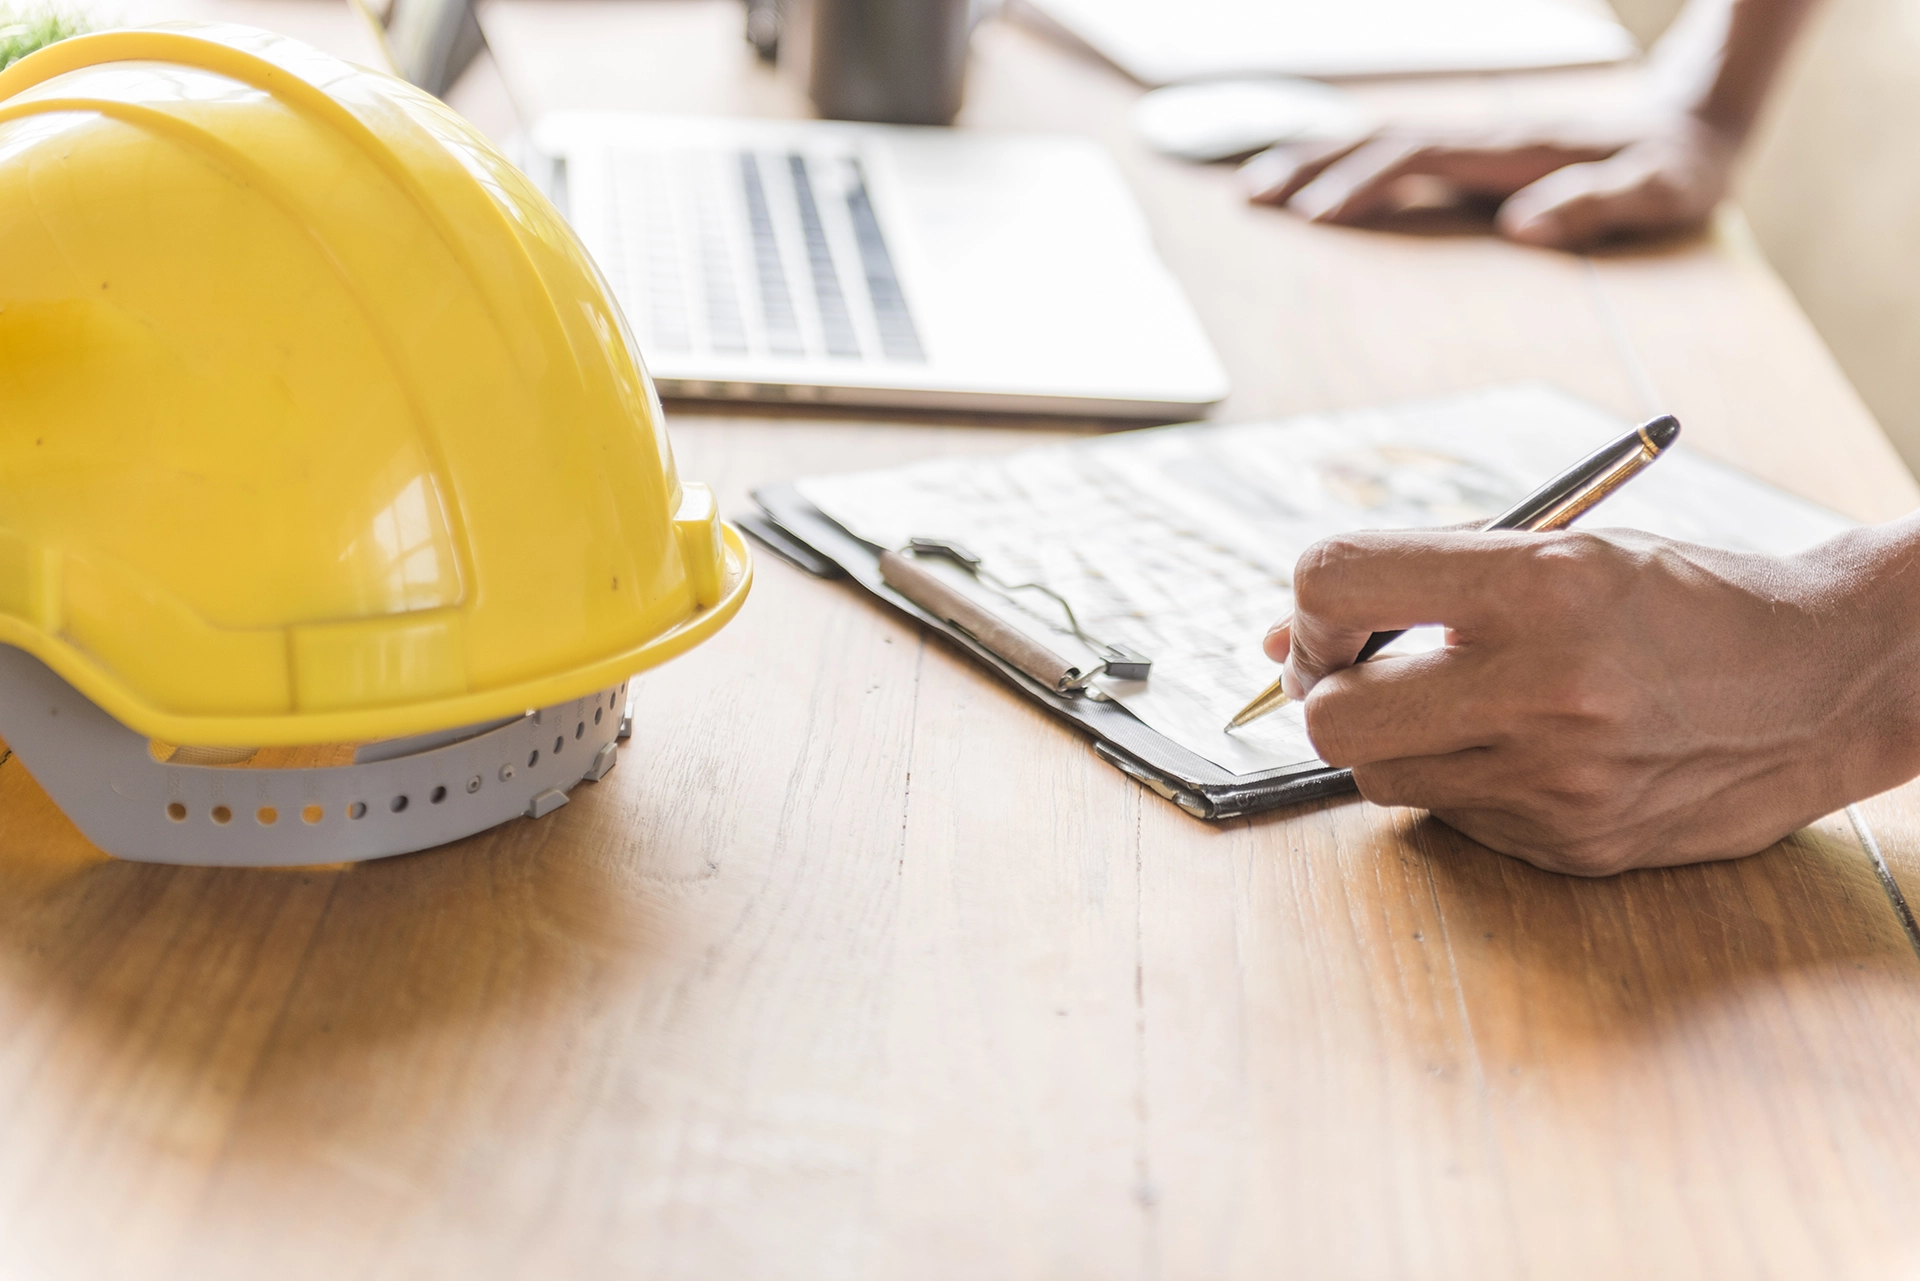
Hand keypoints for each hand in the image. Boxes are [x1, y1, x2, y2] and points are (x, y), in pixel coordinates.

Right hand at [1239, 114, 1737, 250]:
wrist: (1695, 115)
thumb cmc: (1677, 167)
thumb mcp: (1657, 192)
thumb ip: (1595, 206)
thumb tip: (1521, 228)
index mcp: (1513, 150)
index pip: (1419, 159)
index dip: (1364, 185)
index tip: (1316, 218)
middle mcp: (1482, 136)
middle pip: (1378, 142)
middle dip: (1311, 168)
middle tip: (1250, 201)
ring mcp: (1473, 138)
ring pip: (1375, 140)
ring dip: (1312, 160)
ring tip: (1253, 190)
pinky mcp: (1472, 149)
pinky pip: (1391, 149)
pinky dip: (1340, 159)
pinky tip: (1307, 177)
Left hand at [1263, 525, 1919, 874]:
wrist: (1828, 679)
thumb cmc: (1683, 600)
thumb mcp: (1561, 550)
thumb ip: (1420, 585)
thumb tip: (1279, 641)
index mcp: (1539, 584)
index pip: (1335, 582)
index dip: (1310, 605)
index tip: (1329, 616)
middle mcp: (1544, 688)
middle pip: (1331, 717)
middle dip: (1327, 694)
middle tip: (1366, 674)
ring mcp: (1558, 781)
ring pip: (1378, 778)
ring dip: (1394, 741)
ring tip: (1465, 704)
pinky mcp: (1571, 845)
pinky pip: (1453, 818)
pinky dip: (1463, 780)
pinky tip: (1527, 748)